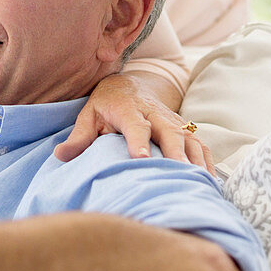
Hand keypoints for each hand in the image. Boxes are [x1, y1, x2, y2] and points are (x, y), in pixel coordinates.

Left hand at [54, 73, 214, 173]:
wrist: (129, 85)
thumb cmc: (106, 106)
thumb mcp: (88, 115)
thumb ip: (78, 137)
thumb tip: (60, 156)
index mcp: (128, 108)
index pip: (135, 125)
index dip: (138, 142)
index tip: (140, 160)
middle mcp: (155, 114)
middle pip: (169, 132)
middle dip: (175, 153)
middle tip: (179, 174)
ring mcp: (173, 121)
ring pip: (189, 139)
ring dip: (195, 161)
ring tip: (199, 185)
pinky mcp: (185, 130)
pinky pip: (201, 146)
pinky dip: (207, 163)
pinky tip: (209, 185)